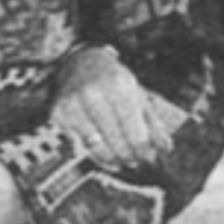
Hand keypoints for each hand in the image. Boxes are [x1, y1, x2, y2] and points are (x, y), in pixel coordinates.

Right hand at [50, 44, 185, 171]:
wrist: (80, 62)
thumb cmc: (113, 80)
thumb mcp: (137, 94)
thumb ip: (153, 123)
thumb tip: (165, 149)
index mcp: (119, 87)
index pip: (135, 133)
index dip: (143, 151)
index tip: (147, 158)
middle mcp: (93, 94)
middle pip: (117, 143)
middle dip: (129, 157)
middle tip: (134, 162)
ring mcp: (73, 104)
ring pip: (97, 147)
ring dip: (112, 159)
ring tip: (120, 161)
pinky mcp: (59, 113)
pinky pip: (80, 144)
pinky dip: (94, 152)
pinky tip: (103, 152)